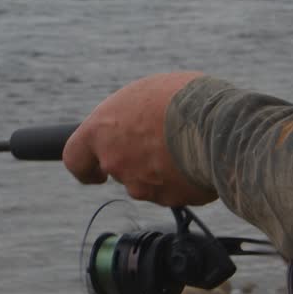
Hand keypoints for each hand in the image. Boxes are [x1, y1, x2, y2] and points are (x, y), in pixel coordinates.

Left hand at [63, 72, 217, 206]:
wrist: (217, 125)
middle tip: (158, 141)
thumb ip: (128, 116)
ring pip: (145, 182)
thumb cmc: (180, 99)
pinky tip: (198, 158)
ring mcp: (141, 185)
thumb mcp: (144, 93)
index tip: (95, 170)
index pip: (74, 158)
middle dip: (134, 160)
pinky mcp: (169, 199)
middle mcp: (115, 162)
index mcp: (100, 131)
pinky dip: (182, 179)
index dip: (85, 166)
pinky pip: (173, 190)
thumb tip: (133, 124)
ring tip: (185, 143)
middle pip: (117, 169)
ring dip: (159, 168)